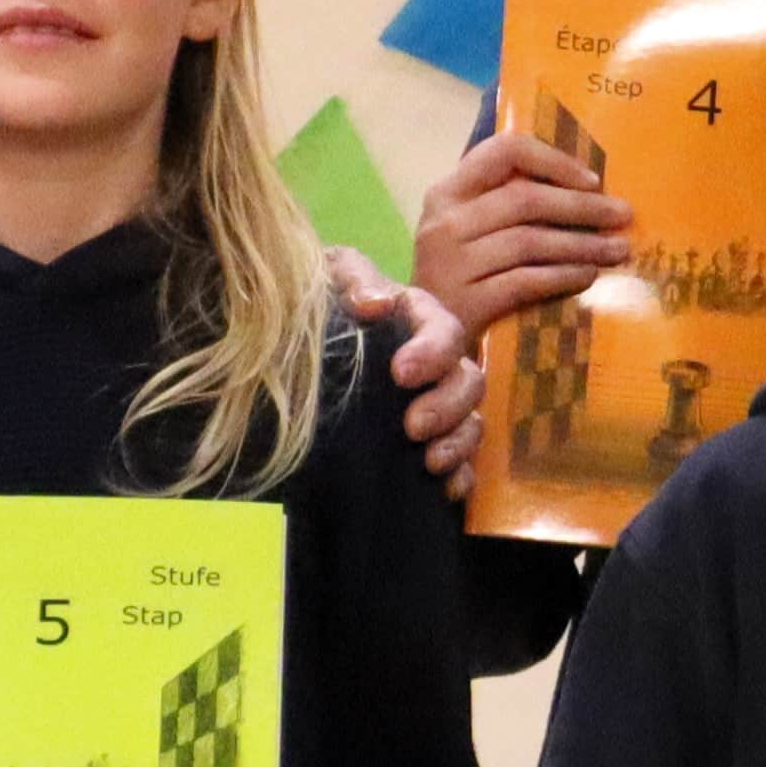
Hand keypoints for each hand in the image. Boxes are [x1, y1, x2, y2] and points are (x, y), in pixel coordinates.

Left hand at [331, 246, 487, 492]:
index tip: (401, 373)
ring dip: (458, 443)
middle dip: (447, 406)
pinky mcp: (429, 441)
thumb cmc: (321, 301)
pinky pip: (462, 461)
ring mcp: (436, 404)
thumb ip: (352, 277)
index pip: (443, 331)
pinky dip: (462, 476)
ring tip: (430, 462)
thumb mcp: (330, 276)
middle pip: (468, 381)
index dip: (432, 352)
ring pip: (471, 422)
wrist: (294, 343)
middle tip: (412, 426)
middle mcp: (437, 363)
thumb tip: (374, 304)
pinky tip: (446, 490)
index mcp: (418, 319)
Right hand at [411, 128, 629, 334]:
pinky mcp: (465, 303)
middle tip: (623, 215)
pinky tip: (588, 277)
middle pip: (525, 199)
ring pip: (530, 241)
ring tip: (617, 250)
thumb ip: (508, 203)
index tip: (593, 180)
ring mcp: (451, 263)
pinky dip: (563, 276)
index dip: (554, 161)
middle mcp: (445, 222)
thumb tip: (587, 188)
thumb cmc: (460, 274)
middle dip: (583, 206)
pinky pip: (526, 281)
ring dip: (582, 244)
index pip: (504, 152)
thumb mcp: (470, 229)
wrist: (425, 336)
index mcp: (448, 192)